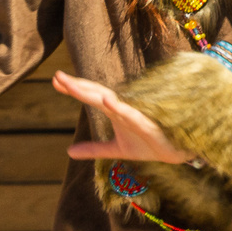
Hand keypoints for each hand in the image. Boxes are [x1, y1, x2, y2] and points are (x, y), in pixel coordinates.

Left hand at [55, 72, 190, 164]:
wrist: (176, 153)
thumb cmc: (148, 145)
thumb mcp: (116, 149)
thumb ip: (94, 149)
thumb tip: (69, 152)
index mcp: (115, 111)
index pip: (92, 95)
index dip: (74, 88)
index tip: (55, 81)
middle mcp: (124, 109)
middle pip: (97, 93)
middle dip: (77, 85)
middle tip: (58, 76)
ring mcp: (135, 115)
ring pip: (110, 101)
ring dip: (91, 93)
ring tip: (71, 85)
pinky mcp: (148, 125)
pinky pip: (132, 115)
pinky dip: (119, 107)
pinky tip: (106, 100)